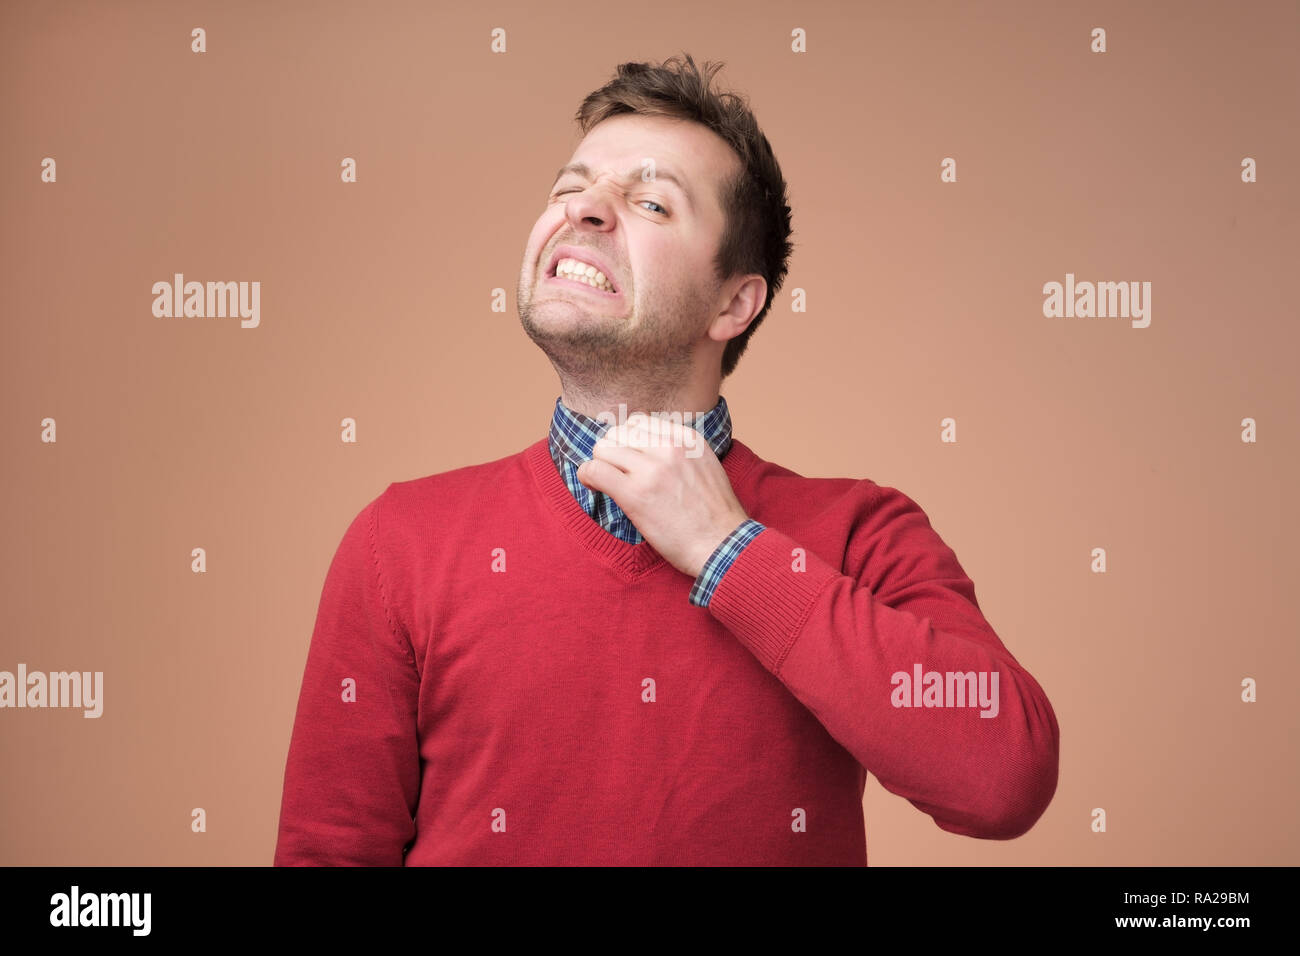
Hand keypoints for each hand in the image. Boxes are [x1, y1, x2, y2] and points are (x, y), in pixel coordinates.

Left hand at [576, 413, 749, 578]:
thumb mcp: (706, 467)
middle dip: (612, 451)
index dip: (627, 439)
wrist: (723, 546)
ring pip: (603, 448)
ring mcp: (652, 469)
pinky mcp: (635, 494)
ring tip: (605, 481)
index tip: (627, 457)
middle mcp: (669, 447)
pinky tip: (593, 486)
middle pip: (618, 432)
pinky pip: (595, 470)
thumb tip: (646, 445)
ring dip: (600, 464)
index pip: (640, 421)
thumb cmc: (715, 515)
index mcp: (687, 439)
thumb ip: (680, 451)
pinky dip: (587, 476)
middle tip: (614, 472)